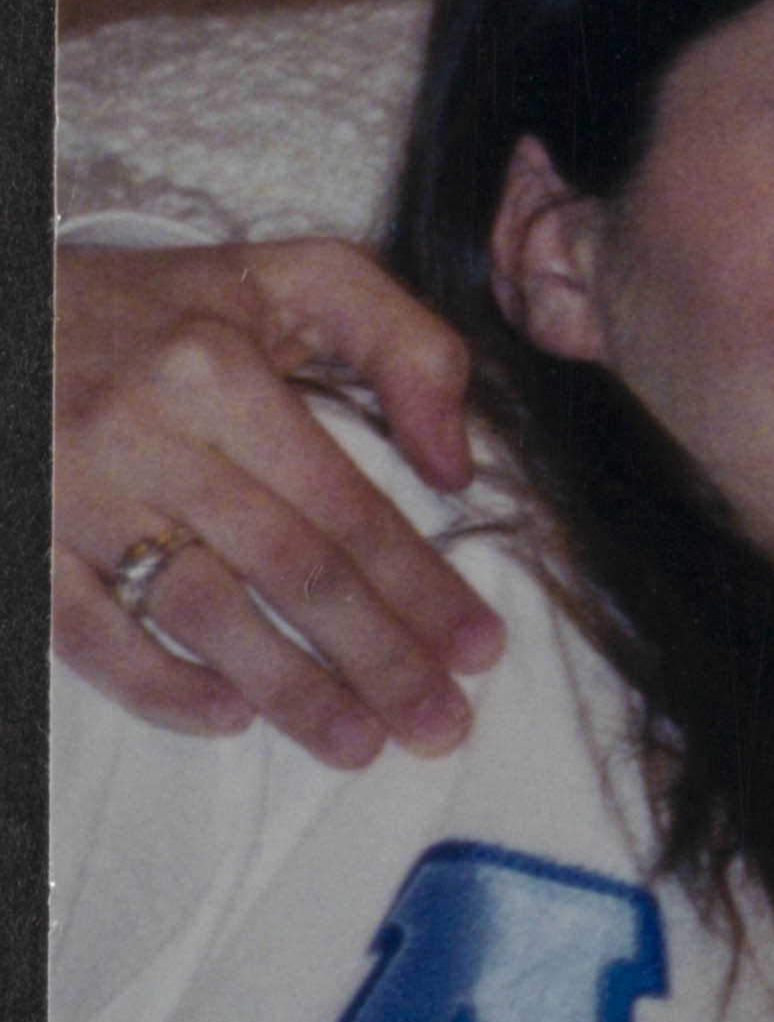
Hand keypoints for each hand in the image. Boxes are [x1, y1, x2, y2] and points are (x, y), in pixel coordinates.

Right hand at [47, 240, 499, 766]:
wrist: (3, 312)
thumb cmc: (166, 305)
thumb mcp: (295, 278)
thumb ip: (405, 345)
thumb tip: (456, 464)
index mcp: (220, 370)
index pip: (344, 504)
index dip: (420, 584)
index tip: (479, 648)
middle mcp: (144, 432)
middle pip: (285, 568)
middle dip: (374, 656)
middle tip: (439, 724)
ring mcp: (70, 490)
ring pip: (196, 609)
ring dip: (284, 688)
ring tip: (357, 743)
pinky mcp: (18, 533)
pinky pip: (85, 628)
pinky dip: (155, 681)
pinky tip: (227, 717)